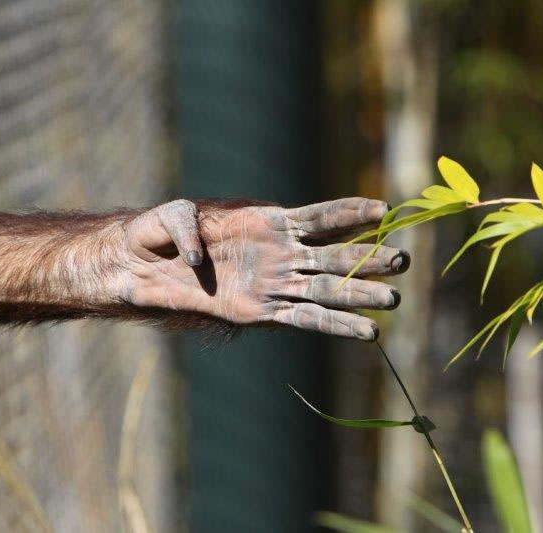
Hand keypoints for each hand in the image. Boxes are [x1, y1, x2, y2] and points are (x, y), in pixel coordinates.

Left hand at [123, 198, 409, 339]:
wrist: (139, 266)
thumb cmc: (157, 233)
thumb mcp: (173, 218)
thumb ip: (187, 230)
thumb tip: (198, 260)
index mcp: (266, 223)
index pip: (318, 217)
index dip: (350, 213)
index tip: (385, 211)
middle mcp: (277, 254)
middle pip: (332, 255)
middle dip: (367, 258)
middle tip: (403, 262)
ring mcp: (271, 283)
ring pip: (324, 289)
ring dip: (357, 295)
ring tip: (391, 301)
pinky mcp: (258, 311)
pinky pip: (302, 318)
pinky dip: (333, 324)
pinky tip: (363, 331)